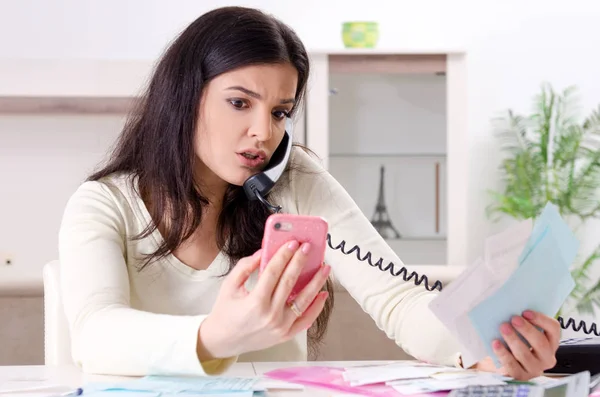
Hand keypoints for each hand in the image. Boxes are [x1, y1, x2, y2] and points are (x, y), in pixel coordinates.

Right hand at [196, 240, 330, 359]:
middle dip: (300, 262)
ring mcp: (280, 327)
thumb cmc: (225, 312)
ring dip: (316, 282)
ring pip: (304, 301)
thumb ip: (244, 267)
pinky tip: (323, 294)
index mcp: (255, 302)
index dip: (283, 256)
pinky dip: (316, 307)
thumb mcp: (229, 286)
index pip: (273, 272)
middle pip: (290, 282)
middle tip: (307, 247)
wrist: (223, 340)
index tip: (292, 243)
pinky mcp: (286, 335)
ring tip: (325, 268)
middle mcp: (270, 315)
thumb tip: (263, 252)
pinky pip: (306, 320)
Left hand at [474, 310, 559, 379]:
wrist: (506, 363)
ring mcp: (535, 369)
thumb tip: (513, 307)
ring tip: (503, 328)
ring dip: (513, 339)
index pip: (554, 329)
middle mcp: (547, 357)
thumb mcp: (524, 331)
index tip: (525, 311)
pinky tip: (495, 343)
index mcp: (551, 342)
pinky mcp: (521, 376)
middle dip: (526, 330)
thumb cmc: (517, 342)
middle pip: (541, 343)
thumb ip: (524, 321)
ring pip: (525, 354)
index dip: (541, 319)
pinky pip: (512, 365)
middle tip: (513, 319)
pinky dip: (503, 353)